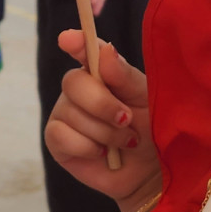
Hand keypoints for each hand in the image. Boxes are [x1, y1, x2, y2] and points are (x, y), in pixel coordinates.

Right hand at [44, 33, 158, 203]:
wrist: (152, 172)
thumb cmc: (153, 131)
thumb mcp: (146, 100)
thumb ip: (125, 76)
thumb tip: (105, 49)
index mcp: (103, 73)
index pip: (84, 50)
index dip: (76, 43)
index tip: (70, 39)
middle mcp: (80, 90)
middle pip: (73, 82)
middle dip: (102, 104)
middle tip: (126, 120)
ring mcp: (65, 114)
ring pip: (71, 114)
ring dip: (104, 133)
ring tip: (125, 142)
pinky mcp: (58, 141)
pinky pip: (61, 136)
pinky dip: (88, 147)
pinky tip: (103, 153)